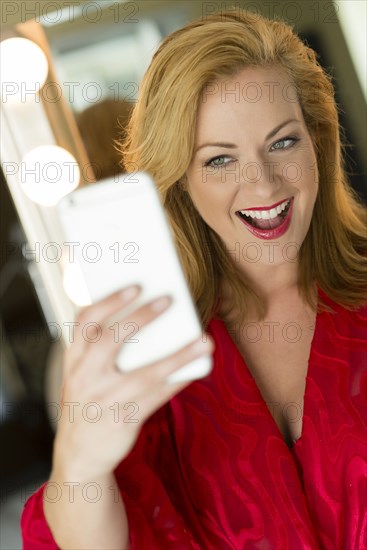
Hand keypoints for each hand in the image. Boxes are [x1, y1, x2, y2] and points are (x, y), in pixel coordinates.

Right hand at [52, 285, 213, 481]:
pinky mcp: (122, 421)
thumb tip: (151, 320)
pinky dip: (178, 381)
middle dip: (141, 317)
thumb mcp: (84, 374)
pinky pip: (157, 398)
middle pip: (111, 340)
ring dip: (178, 355)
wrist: (78, 455)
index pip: (84, 322)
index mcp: (74, 360)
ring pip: (145, 373)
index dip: (109, 301)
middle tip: (168, 299)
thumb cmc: (89, 401)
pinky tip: (196, 369)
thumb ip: (104, 350)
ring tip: (204, 340)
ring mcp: (104, 400)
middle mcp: (85, 378)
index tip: (134, 285)